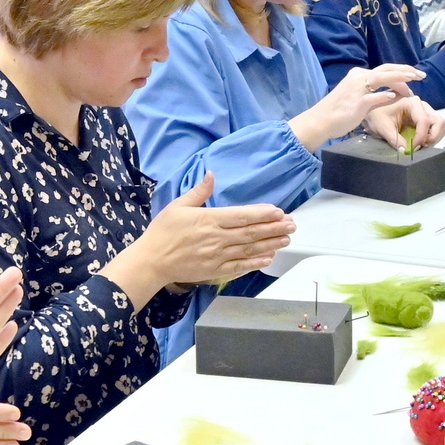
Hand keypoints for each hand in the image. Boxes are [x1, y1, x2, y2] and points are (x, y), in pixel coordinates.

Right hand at [128, 175, 295, 290]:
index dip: (262, 214)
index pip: (242, 216)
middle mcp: (217, 238)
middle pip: (251, 233)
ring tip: (287, 238)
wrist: (152, 261)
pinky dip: (255, 263)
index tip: (279, 211)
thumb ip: (199, 191)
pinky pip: (240, 267)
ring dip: (270, 244)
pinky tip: (269, 258)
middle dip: (274, 228)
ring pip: (249, 249)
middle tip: (293, 224)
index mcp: (209, 220)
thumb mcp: (178, 206)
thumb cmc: (163, 231)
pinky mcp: (215, 271)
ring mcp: (217, 256)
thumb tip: (212, 174)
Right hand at [295, 64, 422, 148]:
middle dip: (406, 71)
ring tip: (413, 83)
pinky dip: (387, 95)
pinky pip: (376, 96)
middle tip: (421, 75)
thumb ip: (377, 96)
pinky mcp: (358, 102)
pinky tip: (397, 97)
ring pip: (382, 78)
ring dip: (400, 79)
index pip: (384, 69)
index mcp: (358, 75)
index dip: (402, 70)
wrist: (320, 120)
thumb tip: (395, 94)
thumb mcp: (359, 99)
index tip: (415, 74)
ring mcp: (358, 89)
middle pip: (387, 69)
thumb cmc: (338, 111)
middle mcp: (358, 78)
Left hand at [366, 96, 443, 153]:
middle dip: (433, 136)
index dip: (421, 136)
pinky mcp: (425, 118)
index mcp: (411, 103)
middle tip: (421, 146)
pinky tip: (420, 141)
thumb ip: (394, 139)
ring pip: (440, 125)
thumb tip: (405, 151)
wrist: (373, 110)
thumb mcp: (382, 127)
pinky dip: (431, 136)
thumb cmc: (376, 114)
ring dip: (434, 137)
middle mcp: (422, 105)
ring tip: (420, 144)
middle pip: (439, 121)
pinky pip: (436, 128)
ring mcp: (425, 111)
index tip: (414, 147)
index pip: (424, 120)